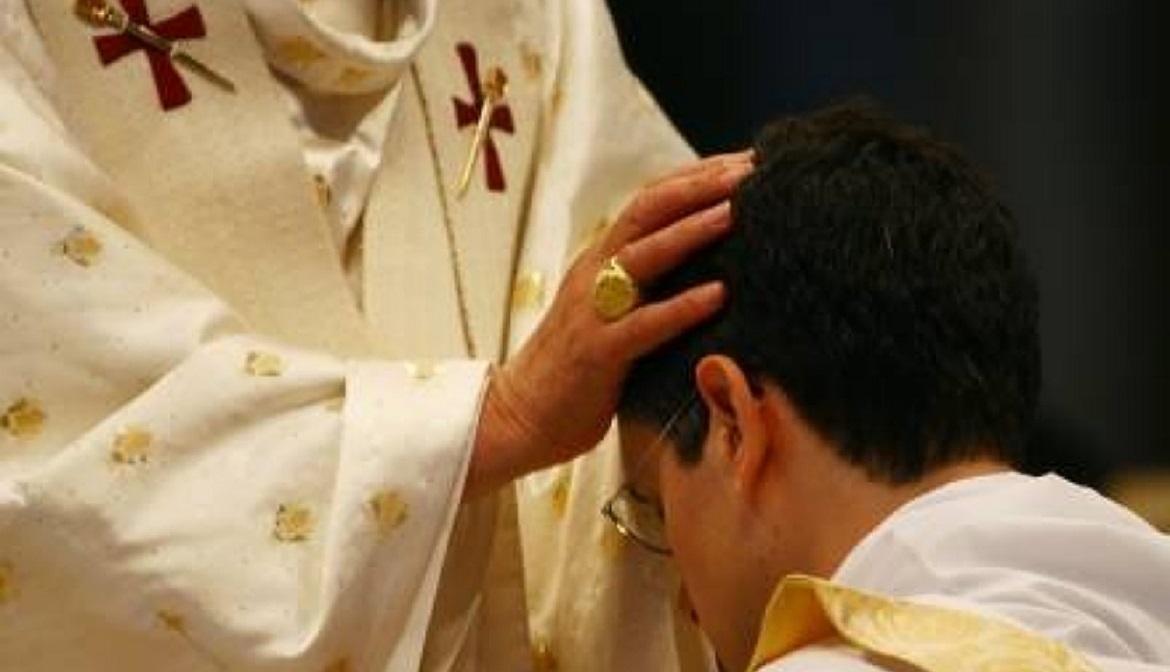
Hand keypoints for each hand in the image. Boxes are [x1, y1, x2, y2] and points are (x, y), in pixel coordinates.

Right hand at [466, 151, 752, 497]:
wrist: (520, 415)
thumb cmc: (577, 366)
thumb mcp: (611, 309)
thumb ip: (646, 281)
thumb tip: (707, 262)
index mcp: (601, 258)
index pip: (650, 200)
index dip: (697, 176)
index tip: (745, 160)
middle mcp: (595, 273)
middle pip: (647, 211)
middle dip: (700, 186)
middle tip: (751, 169)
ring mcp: (593, 310)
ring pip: (643, 256)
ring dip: (692, 230)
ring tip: (736, 211)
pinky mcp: (597, 352)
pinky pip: (643, 324)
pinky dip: (682, 307)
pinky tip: (719, 294)